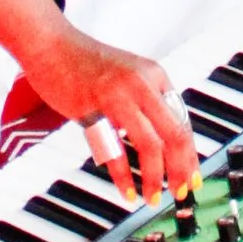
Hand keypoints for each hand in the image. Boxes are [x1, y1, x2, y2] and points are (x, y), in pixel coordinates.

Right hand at [25, 23, 198, 201]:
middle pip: (175, 134)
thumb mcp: (126, 76)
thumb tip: (163, 140)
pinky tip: (127, 191)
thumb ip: (145, 102)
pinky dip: (123, 176)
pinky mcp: (93, 107)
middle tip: (179, 192)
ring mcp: (119, 95)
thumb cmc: (84, 63)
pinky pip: (115, 150)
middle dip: (181, 169)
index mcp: (154, 76)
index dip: (190, 155)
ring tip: (152, 197)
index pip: (183, 122)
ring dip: (154, 177)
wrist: (50, 44)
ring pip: (150, 144)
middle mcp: (142, 84)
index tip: (191, 178)